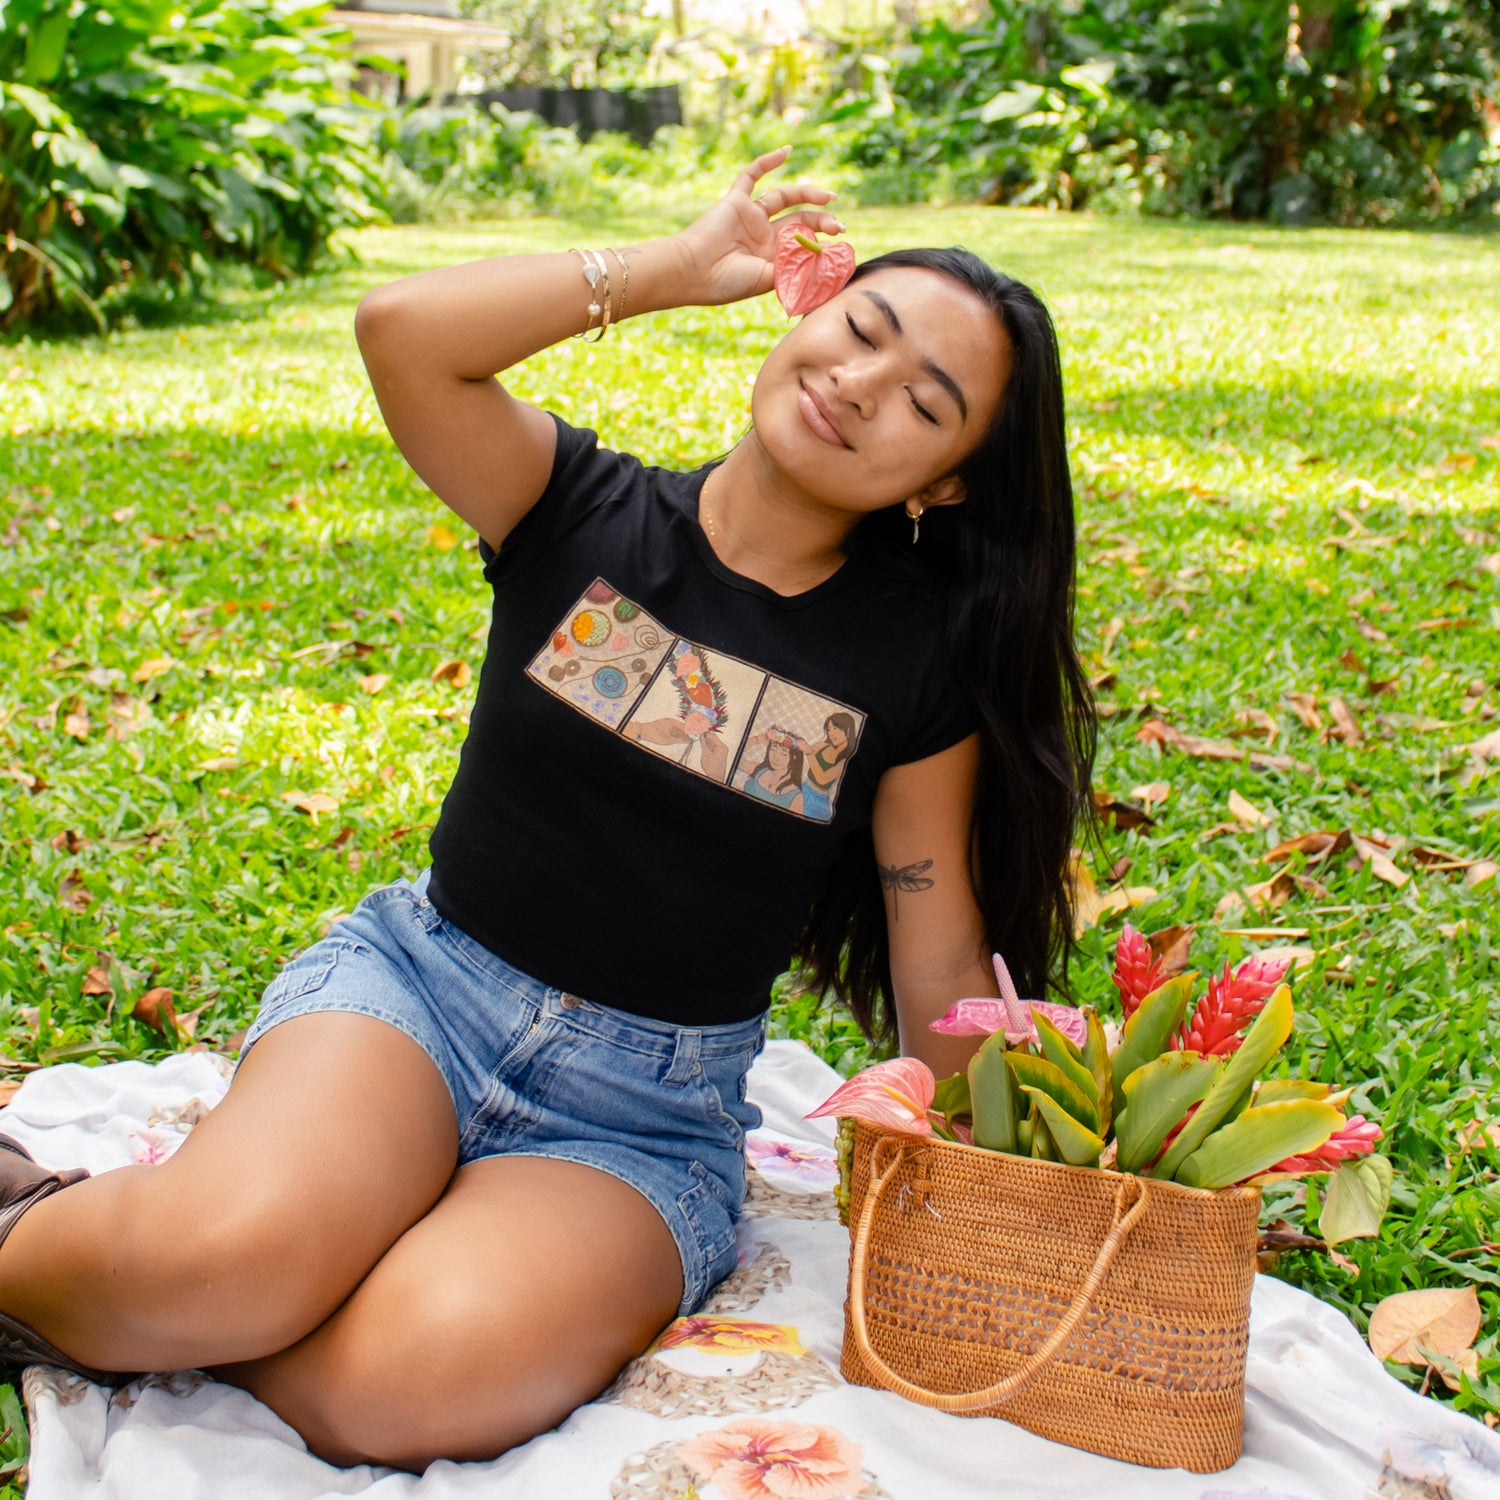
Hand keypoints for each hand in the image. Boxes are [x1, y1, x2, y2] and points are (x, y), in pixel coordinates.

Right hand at [673, 147, 843, 307]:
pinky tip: (787, 152)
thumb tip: (822, 254)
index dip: (822, 241)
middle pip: (799, 219)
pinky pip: (751, 176)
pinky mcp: (735, 202)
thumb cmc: (727, 282)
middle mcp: (763, 235)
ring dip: (807, 193)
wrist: (692, 271)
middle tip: (838, 225)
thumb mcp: (769, 280)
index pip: (803, 243)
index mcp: (771, 257)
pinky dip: (767, 162)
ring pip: (784, 197)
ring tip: (828, 197)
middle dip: (822, 221)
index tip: (839, 243)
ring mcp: (750, 217)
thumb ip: (793, 266)